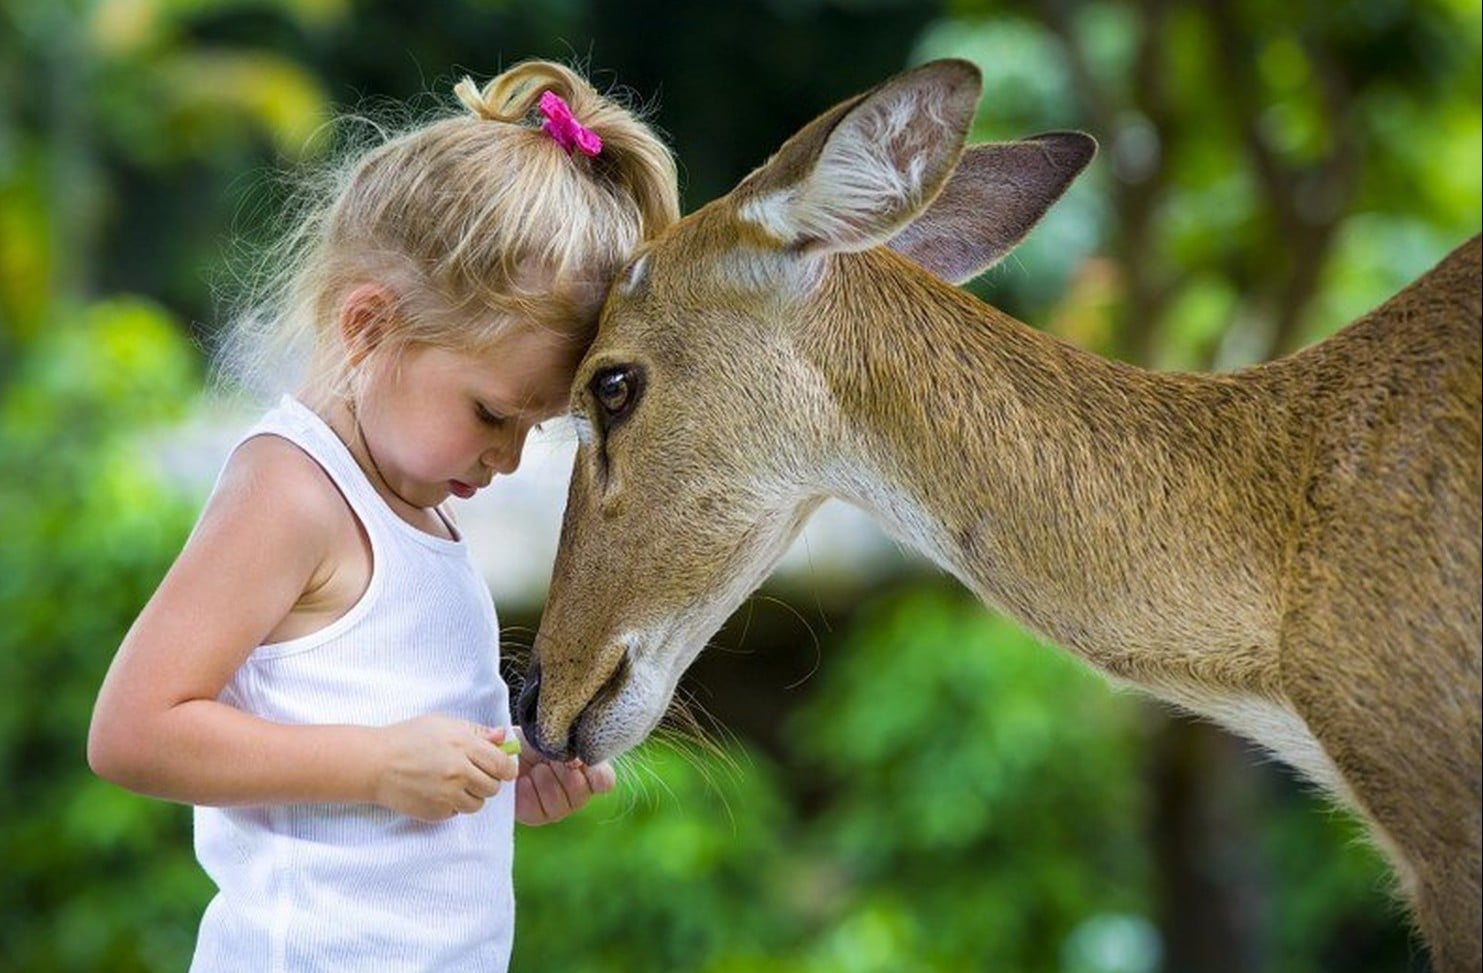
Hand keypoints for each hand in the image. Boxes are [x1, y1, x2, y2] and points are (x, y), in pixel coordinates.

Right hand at [370, 715, 517, 820]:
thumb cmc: (408, 738)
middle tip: (474, 773)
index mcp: (464, 746)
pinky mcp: (436, 812)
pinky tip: (439, 791)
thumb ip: (477, 731)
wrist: (376, 763)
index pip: (503, 765)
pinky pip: (457, 813)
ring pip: (478, 804)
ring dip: (472, 795)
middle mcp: (459, 772)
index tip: (502, 767)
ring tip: (455, 783)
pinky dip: (453, 805)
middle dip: (488, 781)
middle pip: (493, 787)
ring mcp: (448, 795)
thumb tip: (502, 737)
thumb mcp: (444, 724)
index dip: (507, 767)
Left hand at [512, 728, 616, 825]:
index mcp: (589, 772)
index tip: (576, 758)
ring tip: (535, 768)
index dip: (593, 771)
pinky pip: (538, 809)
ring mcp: (558, 808)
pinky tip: (525, 780)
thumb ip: (572, 743)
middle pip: (580, 789)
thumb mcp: (555, 734)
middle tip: (549, 758)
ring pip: (558, 798)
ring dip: (543, 777)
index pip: (604, 781)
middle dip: (561, 768)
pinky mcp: (536, 816)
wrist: (506, 748)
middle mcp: (577, 793)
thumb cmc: (535, 739)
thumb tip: (577, 760)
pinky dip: (529, 790)